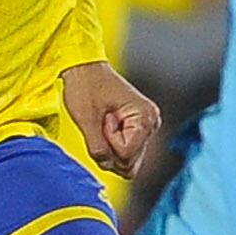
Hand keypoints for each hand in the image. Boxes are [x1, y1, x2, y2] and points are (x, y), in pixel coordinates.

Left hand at [61, 59, 160, 179]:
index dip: (108, 142)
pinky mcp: (137, 130)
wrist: (83, 68)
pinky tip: (105, 127)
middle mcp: (151, 124)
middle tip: (101, 124)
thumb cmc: (85, 86)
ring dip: (109, 149)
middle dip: (109, 150)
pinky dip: (110, 147)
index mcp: (145, 118)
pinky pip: (124, 154)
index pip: (126, 154)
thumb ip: (98, 148)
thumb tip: (107, 165)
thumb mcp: (86, 119)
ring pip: (126, 162)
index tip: (104, 119)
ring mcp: (145, 128)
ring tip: (103, 124)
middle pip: (129, 163)